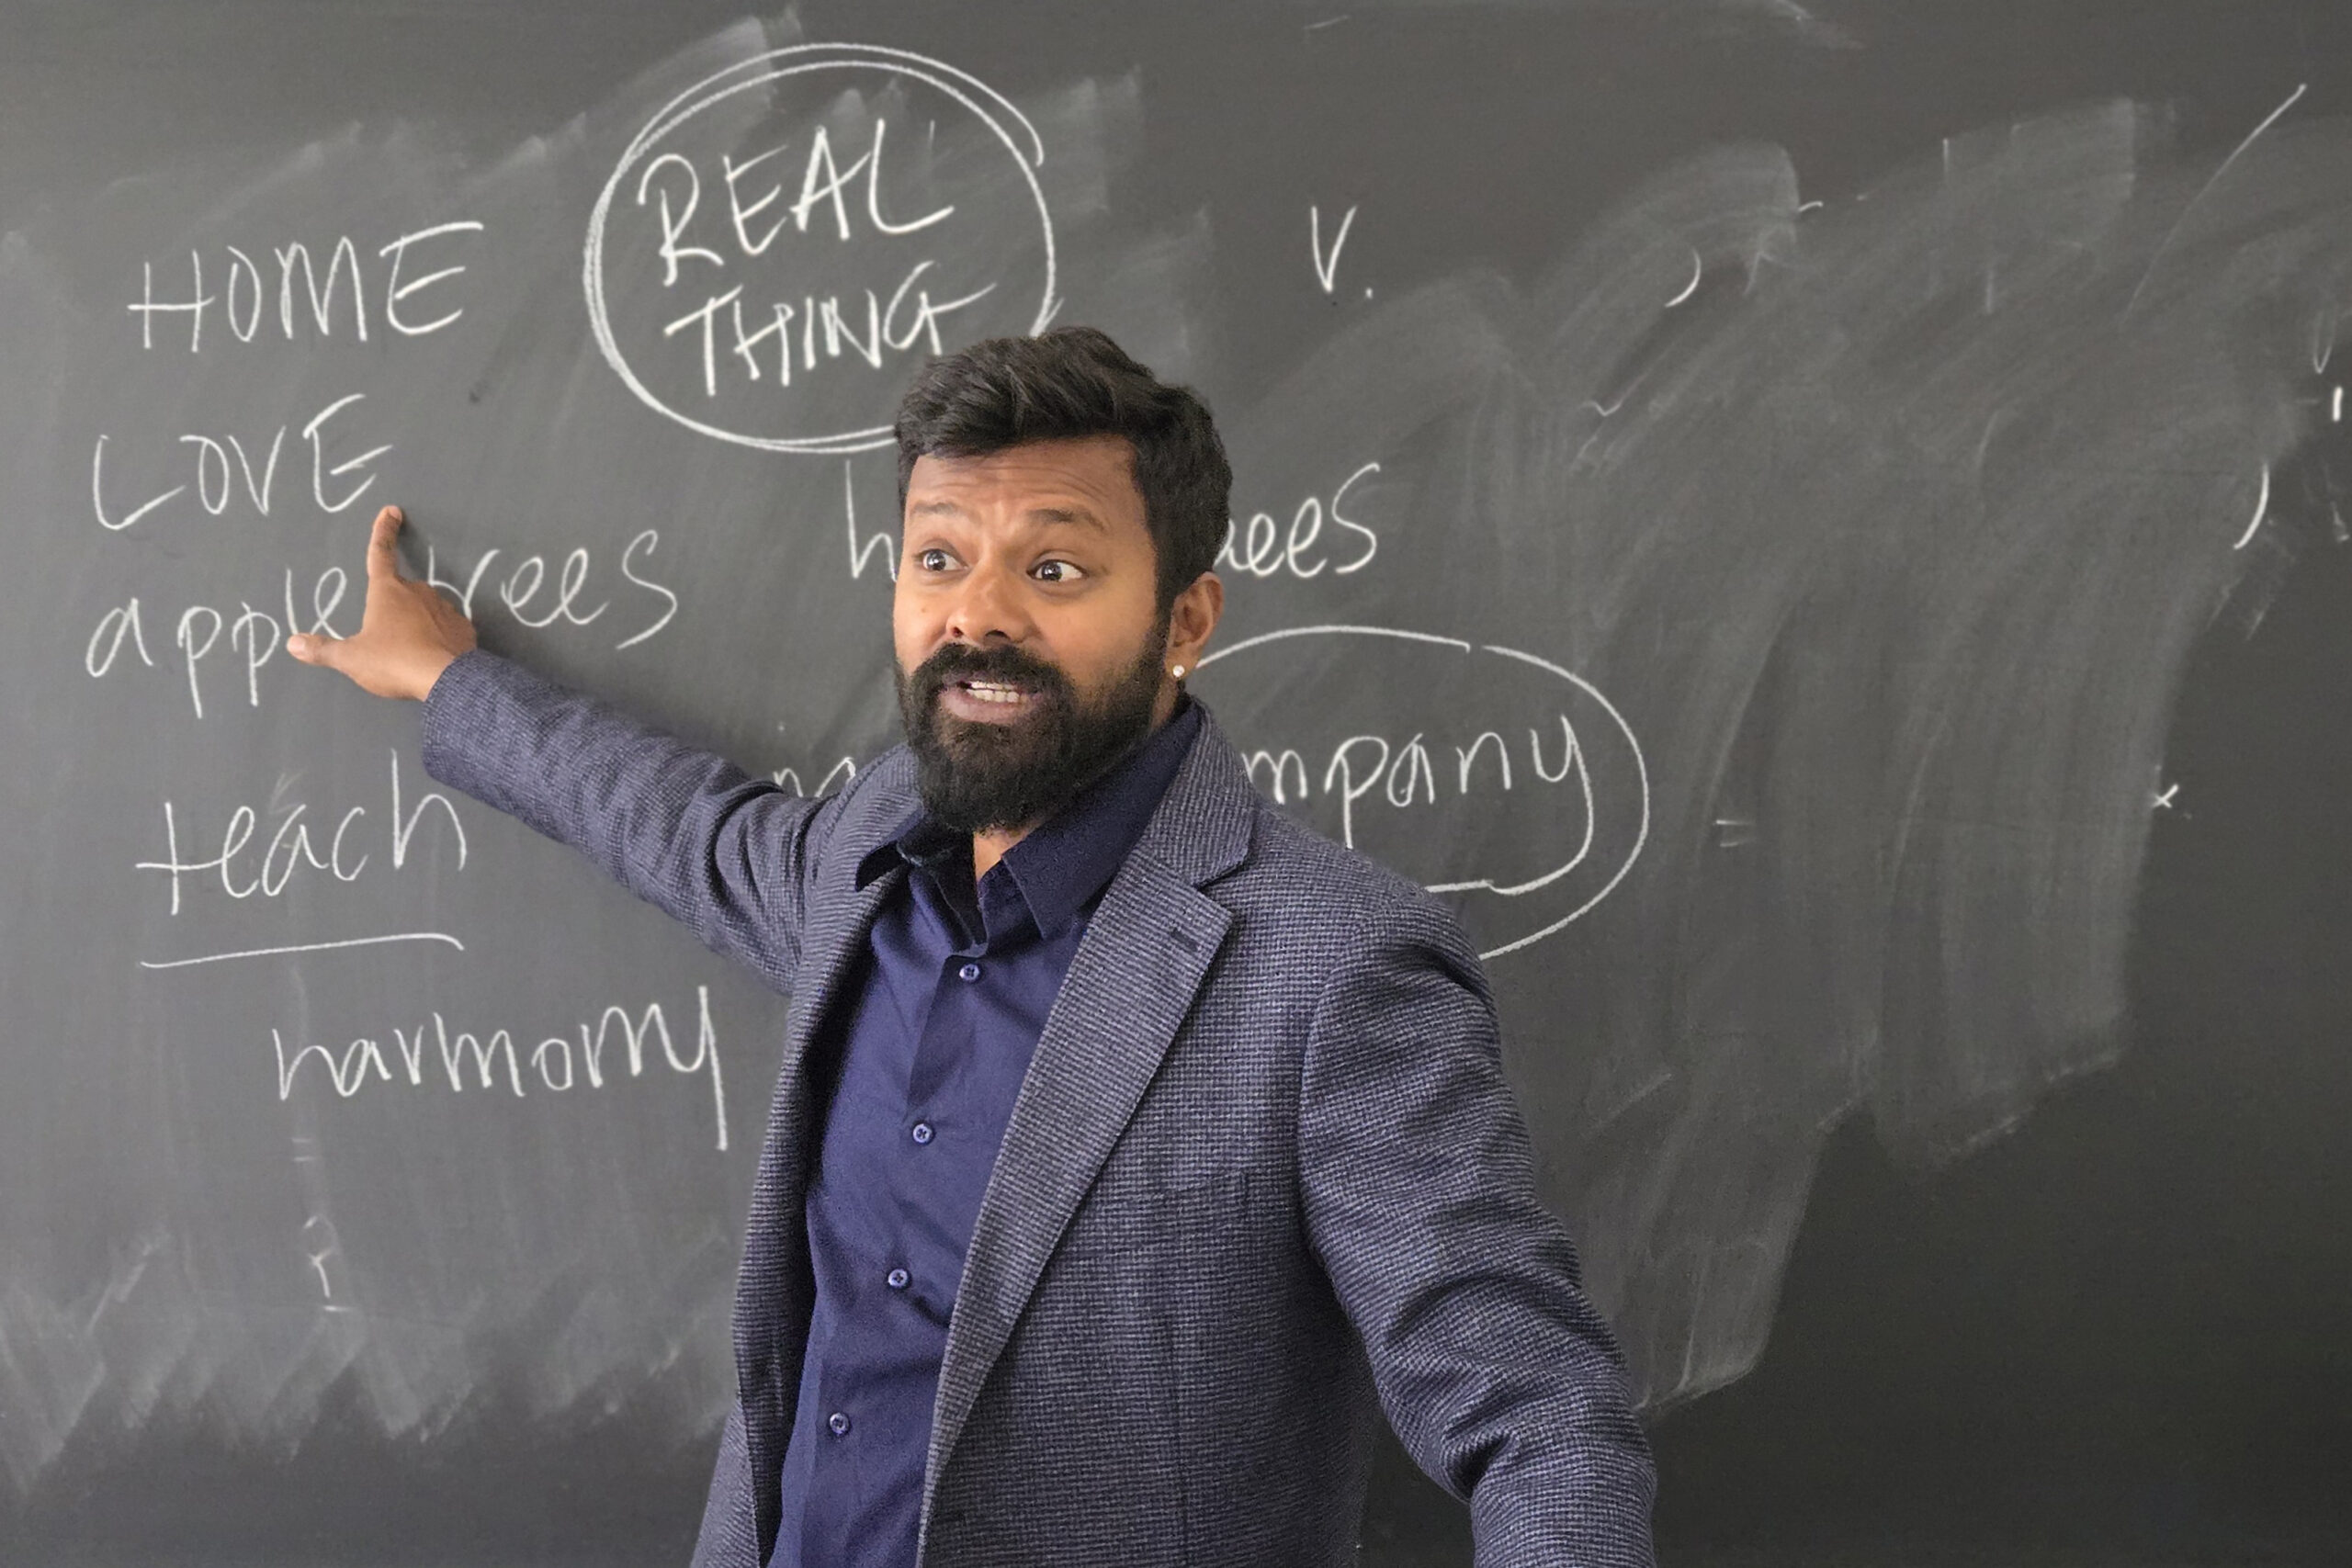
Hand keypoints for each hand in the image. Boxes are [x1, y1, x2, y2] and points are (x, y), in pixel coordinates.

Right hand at [287, 505, 477, 699]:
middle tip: (387, 634)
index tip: (392, 511)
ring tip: (408, 651)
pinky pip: (446, 628)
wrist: (447, 680)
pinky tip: (432, 656)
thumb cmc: (394, 662)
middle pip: (402, 589)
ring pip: (426, 608)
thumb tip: (293, 644)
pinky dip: (438, 637)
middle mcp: (418, 592)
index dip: (383, 531)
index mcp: (387, 591)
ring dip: (417, 622)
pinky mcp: (464, 628)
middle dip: (394, 604)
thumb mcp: (351, 659)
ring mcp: (445, 608)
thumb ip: (323, 650)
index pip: (380, 553)